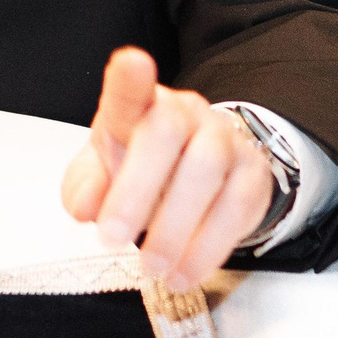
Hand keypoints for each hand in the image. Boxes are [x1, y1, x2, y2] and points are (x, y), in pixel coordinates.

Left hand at [60, 47, 275, 291]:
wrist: (196, 176)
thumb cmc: (141, 169)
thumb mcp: (101, 176)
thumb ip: (85, 187)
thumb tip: (86, 205)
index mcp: (140, 107)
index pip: (132, 87)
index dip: (131, 78)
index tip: (131, 65)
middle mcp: (186, 113)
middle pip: (168, 132)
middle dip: (137, 189)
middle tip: (112, 238)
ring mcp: (224, 139)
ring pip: (208, 169)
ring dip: (176, 227)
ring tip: (151, 267)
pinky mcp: (252, 174)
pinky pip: (237, 206)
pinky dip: (208, 247)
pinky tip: (184, 272)